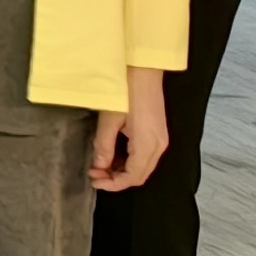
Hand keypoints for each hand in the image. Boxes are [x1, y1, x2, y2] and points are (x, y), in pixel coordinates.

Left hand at [92, 68, 170, 191]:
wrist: (143, 72)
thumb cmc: (125, 92)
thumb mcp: (109, 121)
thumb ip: (104, 147)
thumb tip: (99, 167)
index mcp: (147, 145)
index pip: (132, 177)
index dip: (112, 184)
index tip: (94, 181)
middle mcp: (159, 146)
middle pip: (140, 176)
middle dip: (116, 179)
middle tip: (95, 174)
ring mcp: (161, 139)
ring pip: (143, 167)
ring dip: (123, 171)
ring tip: (101, 165)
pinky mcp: (159, 133)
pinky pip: (146, 157)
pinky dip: (130, 162)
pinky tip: (114, 156)